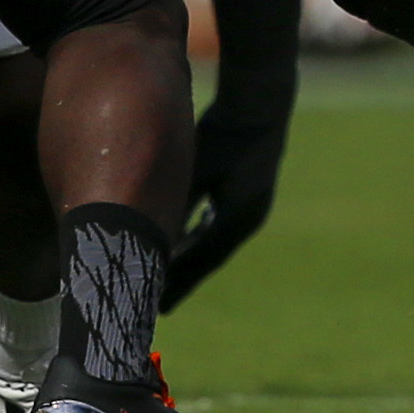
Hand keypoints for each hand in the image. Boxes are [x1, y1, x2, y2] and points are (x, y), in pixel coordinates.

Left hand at [164, 98, 292, 309]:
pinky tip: (183, 246)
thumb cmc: (224, 134)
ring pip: (214, 244)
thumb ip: (180, 201)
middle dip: (183, 278)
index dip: (180, 283)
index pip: (203, 259)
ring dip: (191, 260)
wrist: (260, 107)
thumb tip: (153, 234)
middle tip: (158, 302)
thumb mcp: (197, 169)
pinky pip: (221, 228)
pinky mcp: (249, 197)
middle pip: (209, 257)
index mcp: (237, 215)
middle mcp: (248, 218)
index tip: (160, 306)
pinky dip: (200, 240)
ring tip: (167, 279)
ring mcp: (252, 208)